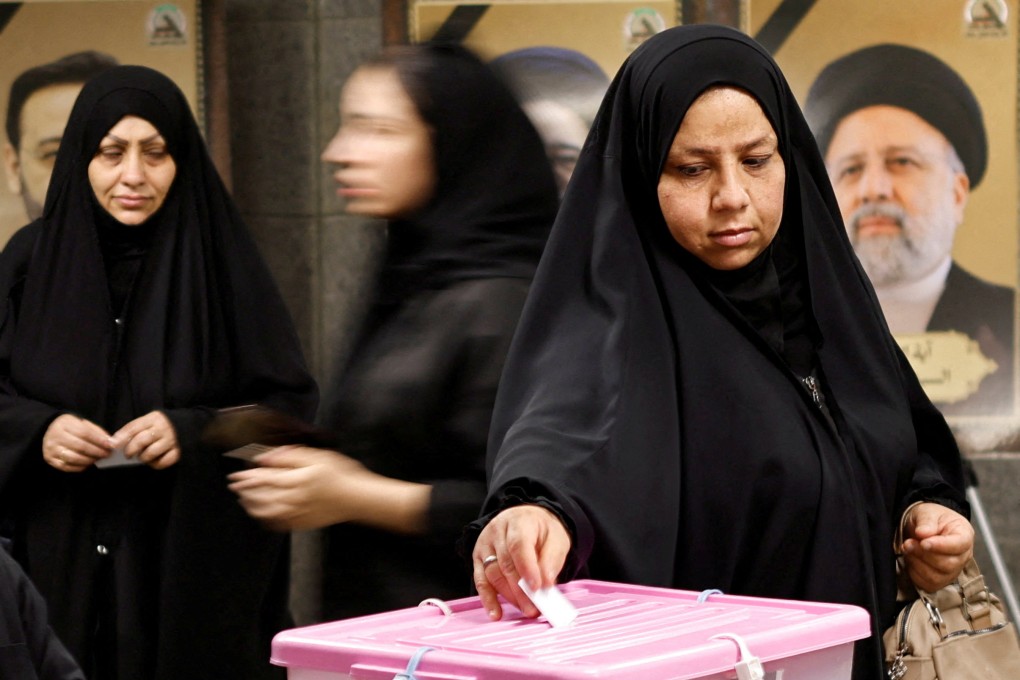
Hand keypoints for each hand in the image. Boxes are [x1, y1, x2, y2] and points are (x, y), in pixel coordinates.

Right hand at [42, 414, 112, 471]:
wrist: (49, 432)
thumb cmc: (71, 428)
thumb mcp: (82, 423)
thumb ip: (95, 431)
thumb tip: (109, 441)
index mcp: (64, 424)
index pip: (85, 433)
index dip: (99, 440)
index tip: (110, 445)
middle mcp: (55, 436)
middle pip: (80, 446)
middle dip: (97, 451)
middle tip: (107, 454)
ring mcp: (51, 449)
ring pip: (73, 458)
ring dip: (89, 460)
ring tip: (99, 459)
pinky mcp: (50, 460)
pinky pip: (67, 467)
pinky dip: (80, 466)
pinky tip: (88, 463)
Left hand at [109, 411, 179, 469]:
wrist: (189, 424)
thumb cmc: (162, 425)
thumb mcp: (149, 421)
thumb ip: (133, 429)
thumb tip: (114, 442)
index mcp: (154, 418)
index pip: (134, 427)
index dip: (121, 437)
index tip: (112, 445)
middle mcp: (163, 428)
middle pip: (141, 441)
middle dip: (130, 450)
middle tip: (128, 454)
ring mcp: (171, 440)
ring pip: (150, 453)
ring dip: (142, 457)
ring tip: (142, 456)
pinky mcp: (178, 452)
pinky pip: (162, 462)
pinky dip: (155, 464)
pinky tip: (154, 460)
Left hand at [227, 446, 380, 530]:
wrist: (358, 498)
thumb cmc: (341, 474)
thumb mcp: (318, 457)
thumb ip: (291, 456)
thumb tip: (266, 457)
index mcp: (297, 480)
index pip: (265, 479)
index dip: (248, 477)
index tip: (235, 475)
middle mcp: (293, 499)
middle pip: (261, 496)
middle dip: (245, 491)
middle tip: (234, 485)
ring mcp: (297, 514)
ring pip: (266, 512)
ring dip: (251, 505)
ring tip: (243, 499)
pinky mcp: (301, 523)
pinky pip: (277, 524)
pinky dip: (265, 519)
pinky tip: (262, 515)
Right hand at [472, 505, 570, 620]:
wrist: (527, 519)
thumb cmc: (542, 531)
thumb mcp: (556, 539)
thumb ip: (552, 560)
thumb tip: (546, 584)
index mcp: (519, 521)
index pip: (518, 545)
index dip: (527, 568)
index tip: (537, 588)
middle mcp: (497, 531)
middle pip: (505, 564)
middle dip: (521, 590)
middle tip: (535, 608)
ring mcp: (485, 544)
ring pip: (493, 574)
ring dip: (509, 596)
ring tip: (526, 610)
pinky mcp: (478, 558)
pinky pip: (480, 581)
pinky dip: (488, 599)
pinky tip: (496, 614)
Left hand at [901, 502, 974, 591]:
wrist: (922, 527)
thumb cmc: (930, 519)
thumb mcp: (927, 512)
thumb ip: (926, 521)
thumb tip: (923, 533)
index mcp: (964, 535)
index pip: (959, 545)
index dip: (941, 546)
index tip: (923, 542)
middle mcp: (963, 555)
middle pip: (948, 565)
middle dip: (924, 555)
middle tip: (909, 543)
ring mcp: (953, 570)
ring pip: (937, 577)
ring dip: (917, 564)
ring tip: (908, 549)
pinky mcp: (941, 580)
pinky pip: (928, 585)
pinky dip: (915, 574)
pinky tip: (911, 560)